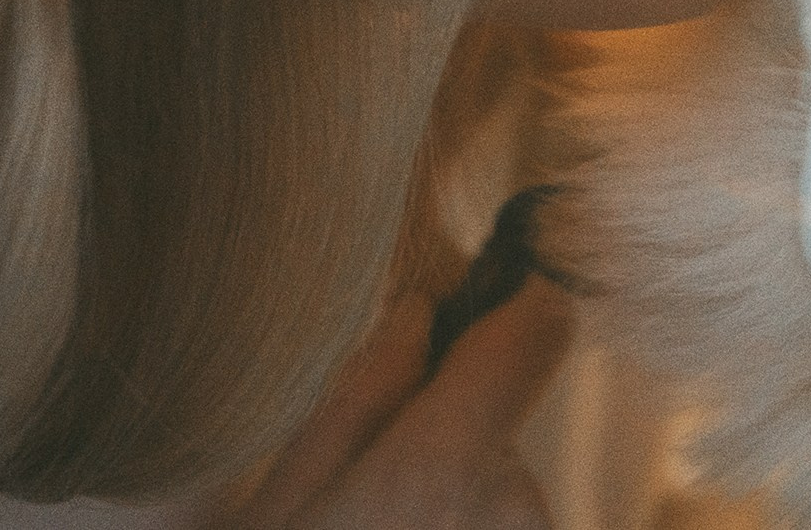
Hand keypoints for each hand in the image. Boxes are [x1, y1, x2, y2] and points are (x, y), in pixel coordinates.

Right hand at [211, 276, 571, 528]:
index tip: (498, 303)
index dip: (515, 308)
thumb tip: (422, 306)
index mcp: (440, 471)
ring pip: (508, 511)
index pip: (533, 332)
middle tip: (361, 524)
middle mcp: (515, 514)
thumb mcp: (278, 513)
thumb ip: (359, 400)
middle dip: (445, 463)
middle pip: (501, 444)